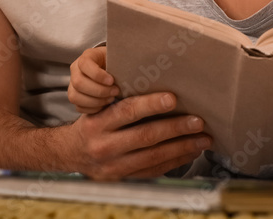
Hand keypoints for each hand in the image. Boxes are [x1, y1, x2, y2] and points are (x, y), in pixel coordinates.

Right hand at [68, 47, 119, 113]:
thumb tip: (136, 64)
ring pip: (75, 96)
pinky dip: (92, 108)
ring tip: (111, 99)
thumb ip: (123, 60)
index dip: (97, 74)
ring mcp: (73, 84)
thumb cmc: (116, 63)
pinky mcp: (75, 97)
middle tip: (115, 92)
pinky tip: (104, 105)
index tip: (112, 81)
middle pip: (78, 82)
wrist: (111, 69)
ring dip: (96, 101)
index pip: (85, 64)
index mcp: (87, 56)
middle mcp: (76, 69)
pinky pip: (78, 107)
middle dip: (99, 90)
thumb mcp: (119, 57)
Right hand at [68, 92, 210, 179]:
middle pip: (146, 136)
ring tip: (202, 138)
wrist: (70, 153)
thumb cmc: (91, 125)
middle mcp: (105, 146)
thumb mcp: (98, 109)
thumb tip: (160, 93)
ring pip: (154, 156)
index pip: (127, 112)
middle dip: (176, 128)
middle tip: (198, 121)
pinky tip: (188, 151)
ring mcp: (114, 166)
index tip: (173, 98)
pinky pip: (154, 170)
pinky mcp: (123, 178)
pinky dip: (174, 160)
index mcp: (98, 124)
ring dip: (182, 147)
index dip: (151, 105)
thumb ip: (121, 103)